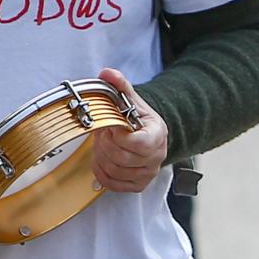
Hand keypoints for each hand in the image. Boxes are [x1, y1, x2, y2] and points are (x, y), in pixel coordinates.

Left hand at [91, 67, 167, 193]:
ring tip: (103, 143)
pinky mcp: (138, 185)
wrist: (144, 133)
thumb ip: (119, 85)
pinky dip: (101, 172)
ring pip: (115, 171)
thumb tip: (107, 73)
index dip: (118, 135)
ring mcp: (148, 173)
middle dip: (105, 143)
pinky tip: (101, 159)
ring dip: (101, 156)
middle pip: (122, 158)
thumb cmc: (137, 118)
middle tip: (103, 132)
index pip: (138, 144)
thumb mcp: (130, 99)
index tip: (111, 125)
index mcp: (157, 134)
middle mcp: (156, 156)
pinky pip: (113, 184)